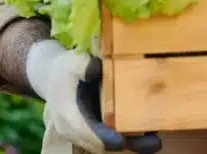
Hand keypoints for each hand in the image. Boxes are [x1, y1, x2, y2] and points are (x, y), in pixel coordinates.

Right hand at [26, 39, 161, 153]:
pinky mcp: (91, 132)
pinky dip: (126, 139)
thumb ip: (82, 65)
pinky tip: (147, 135)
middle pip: (99, 143)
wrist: (53, 78)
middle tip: (150, 142)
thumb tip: (95, 67)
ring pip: (105, 145)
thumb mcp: (72, 62)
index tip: (121, 139)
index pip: (84, 130)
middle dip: (124, 144)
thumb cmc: (65, 70)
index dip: (103, 137)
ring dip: (129, 145)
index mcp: (67, 112)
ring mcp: (82, 134)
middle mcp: (73, 129)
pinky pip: (108, 140)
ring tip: (153, 142)